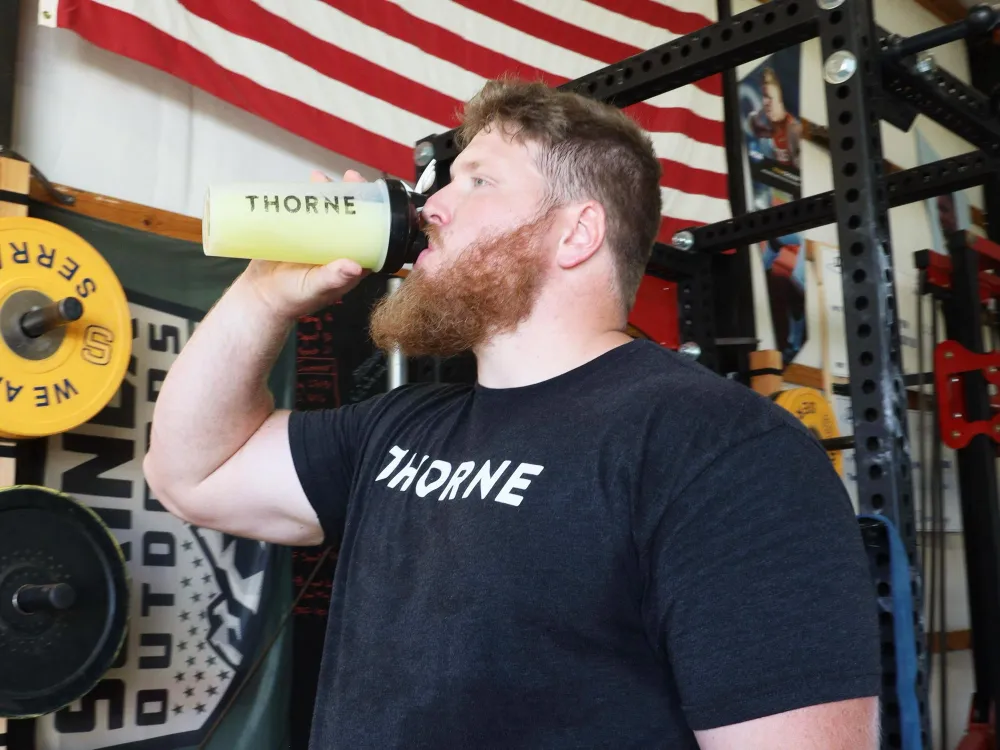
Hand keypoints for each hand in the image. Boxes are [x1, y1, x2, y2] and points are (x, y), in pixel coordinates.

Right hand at [239, 169, 370, 320]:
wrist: (260, 297)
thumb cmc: (293, 299)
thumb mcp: (315, 289)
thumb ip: (333, 279)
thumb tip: (354, 266)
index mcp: (350, 261)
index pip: (370, 235)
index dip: (374, 215)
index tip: (373, 197)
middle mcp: (337, 247)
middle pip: (350, 216)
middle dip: (352, 195)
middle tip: (350, 178)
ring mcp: (318, 238)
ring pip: (327, 210)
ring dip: (327, 192)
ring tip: (320, 177)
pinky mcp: (297, 232)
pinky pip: (304, 211)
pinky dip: (304, 197)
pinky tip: (301, 185)